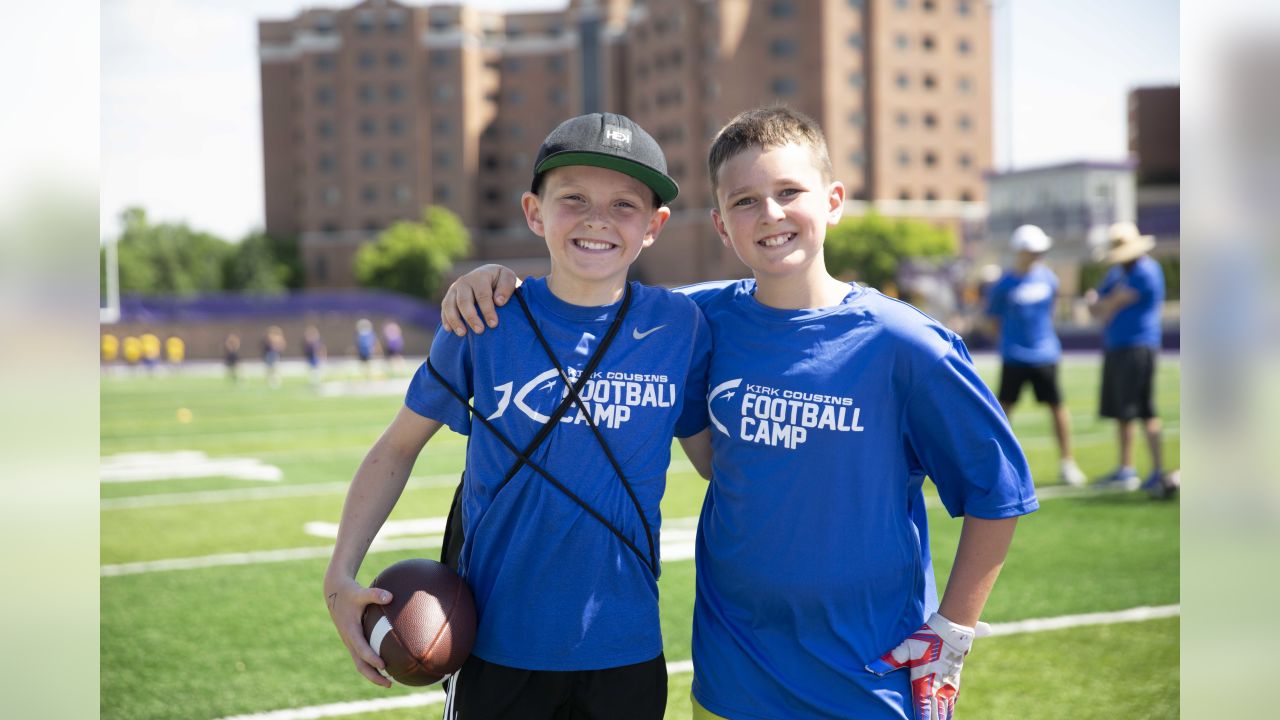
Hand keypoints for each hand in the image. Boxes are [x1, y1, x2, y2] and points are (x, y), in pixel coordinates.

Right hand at [324, 574, 394, 686]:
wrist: (334, 592)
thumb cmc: (350, 592)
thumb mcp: (360, 592)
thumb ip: (375, 594)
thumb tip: (391, 597)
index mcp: (350, 631)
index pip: (361, 648)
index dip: (371, 658)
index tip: (384, 665)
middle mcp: (349, 640)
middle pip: (360, 664)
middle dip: (373, 676)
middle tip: (389, 684)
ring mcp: (350, 642)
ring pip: (360, 663)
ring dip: (373, 674)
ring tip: (390, 682)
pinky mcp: (352, 641)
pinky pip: (361, 657)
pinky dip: (371, 664)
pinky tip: (386, 666)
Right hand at [440, 264, 519, 335]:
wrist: (489, 277)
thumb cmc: (501, 282)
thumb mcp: (508, 279)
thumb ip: (506, 288)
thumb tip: (498, 301)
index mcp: (480, 276)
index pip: (482, 295)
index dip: (487, 310)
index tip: (493, 324)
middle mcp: (464, 281)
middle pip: (464, 301)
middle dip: (471, 317)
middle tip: (480, 331)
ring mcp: (454, 289)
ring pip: (450, 305)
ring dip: (455, 320)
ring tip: (463, 334)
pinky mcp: (449, 297)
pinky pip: (444, 308)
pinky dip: (446, 319)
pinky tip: (449, 330)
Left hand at [866, 612, 986, 719]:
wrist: (950, 633)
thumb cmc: (925, 641)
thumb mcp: (905, 649)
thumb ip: (888, 661)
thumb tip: (870, 668)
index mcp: (924, 683)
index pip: (922, 708)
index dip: (922, 719)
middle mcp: (937, 688)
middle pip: (936, 713)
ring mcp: (947, 686)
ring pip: (946, 708)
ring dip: (942, 717)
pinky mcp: (954, 681)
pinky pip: (953, 699)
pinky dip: (950, 708)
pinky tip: (948, 712)